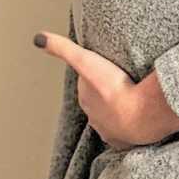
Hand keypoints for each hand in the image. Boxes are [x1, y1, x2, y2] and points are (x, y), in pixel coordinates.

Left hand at [33, 31, 144, 150]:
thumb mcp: (85, 60)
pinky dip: (129, 126)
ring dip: (119, 110)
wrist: (140, 114)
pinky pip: (126, 133)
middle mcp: (95, 117)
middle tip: (120, 82)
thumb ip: (63, 48)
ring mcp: (111, 130)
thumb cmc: (113, 87)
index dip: (95, 76)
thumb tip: (39, 38)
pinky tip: (137, 119)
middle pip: (99, 103)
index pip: (87, 86)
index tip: (104, 69)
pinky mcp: (126, 140)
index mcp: (86, 99)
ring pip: (112, 119)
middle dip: (106, 94)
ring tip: (131, 99)